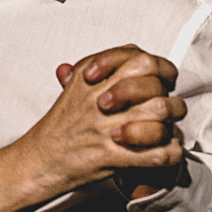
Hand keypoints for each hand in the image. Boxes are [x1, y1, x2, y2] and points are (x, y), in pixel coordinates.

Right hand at [25, 46, 185, 194]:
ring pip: (160, 117)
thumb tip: (131, 52)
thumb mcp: (75, 86)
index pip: (140, 59)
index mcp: (93, 78)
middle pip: (156, 88)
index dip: (161, 69)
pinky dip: (169, 154)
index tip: (165, 79)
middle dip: (169, 100)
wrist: (40, 159)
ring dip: (170, 126)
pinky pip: (157, 154)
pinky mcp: (112, 157)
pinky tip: (166, 152)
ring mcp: (107, 128)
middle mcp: (101, 99)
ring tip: (167, 131)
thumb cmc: (61, 126)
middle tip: (168, 109)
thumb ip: (102, 67)